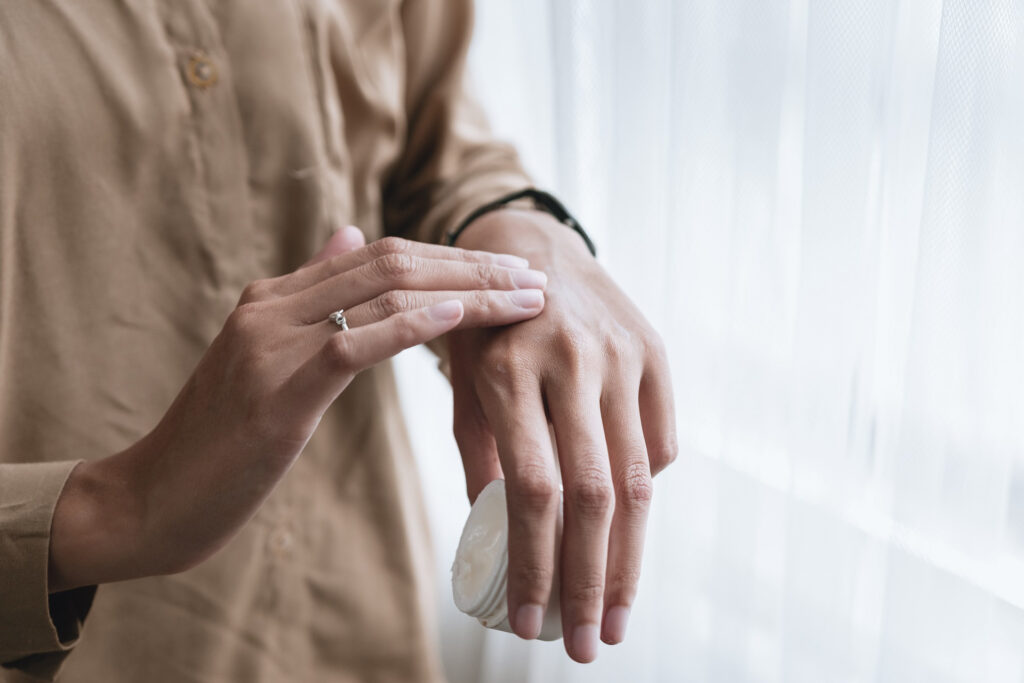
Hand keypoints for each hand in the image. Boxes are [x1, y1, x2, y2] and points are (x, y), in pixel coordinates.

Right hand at [48, 228, 548, 591]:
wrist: (152, 500)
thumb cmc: (220, 440)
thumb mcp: (268, 359)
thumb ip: (310, 297)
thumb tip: (350, 238)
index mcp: (274, 296)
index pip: (379, 255)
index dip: (450, 258)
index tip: (509, 273)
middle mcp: (272, 305)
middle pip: (392, 262)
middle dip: (472, 267)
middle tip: (535, 279)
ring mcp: (270, 342)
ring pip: (383, 292)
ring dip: (464, 292)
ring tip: (524, 299)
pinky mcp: (276, 389)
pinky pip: (354, 343)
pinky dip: (411, 325)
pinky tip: (459, 317)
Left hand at [447, 210, 676, 661]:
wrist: (531, 247)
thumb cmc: (482, 328)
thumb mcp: (463, 384)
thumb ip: (481, 457)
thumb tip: (497, 541)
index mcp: (507, 369)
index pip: (530, 489)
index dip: (533, 565)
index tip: (527, 623)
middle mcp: (570, 360)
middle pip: (592, 496)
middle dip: (589, 583)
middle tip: (584, 646)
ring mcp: (621, 355)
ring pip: (636, 480)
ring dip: (629, 561)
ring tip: (615, 618)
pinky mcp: (655, 353)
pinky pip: (660, 445)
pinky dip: (643, 495)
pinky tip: (625, 533)